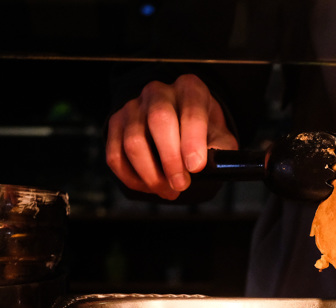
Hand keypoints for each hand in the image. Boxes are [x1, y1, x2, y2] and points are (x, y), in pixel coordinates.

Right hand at [106, 74, 237, 199]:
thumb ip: (220, 150)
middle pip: (159, 120)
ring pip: (133, 141)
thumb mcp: (220, 138)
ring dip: (151, 174)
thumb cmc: (203, 133)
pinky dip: (132, 178)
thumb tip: (211, 165)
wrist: (180, 128)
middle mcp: (159, 92)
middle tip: (181, 184)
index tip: (195, 167)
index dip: (193, 140)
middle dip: (170, 159)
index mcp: (189, 89)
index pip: (191, 109)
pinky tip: (150, 186)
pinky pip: (115, 155)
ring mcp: (133, 106)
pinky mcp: (116, 124)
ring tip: (168, 190)